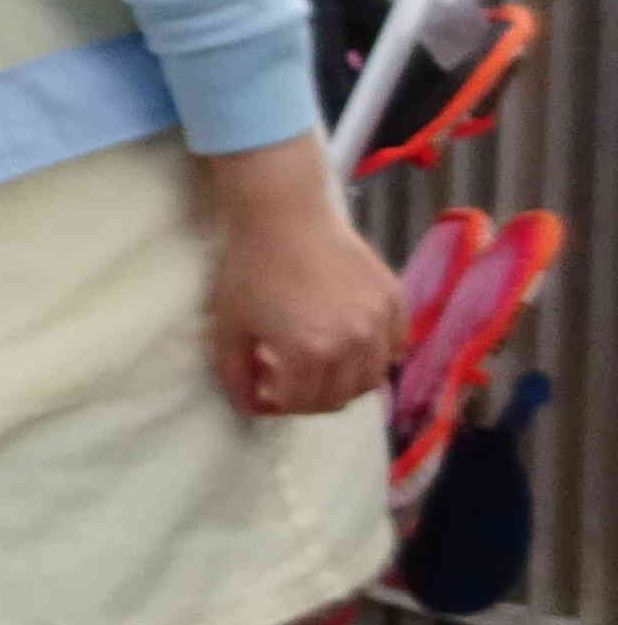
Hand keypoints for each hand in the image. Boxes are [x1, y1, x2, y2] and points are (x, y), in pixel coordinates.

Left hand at [201, 137, 402, 416]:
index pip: (302, 404)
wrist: (285, 215)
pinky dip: (375, 357)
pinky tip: (350, 347)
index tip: (263, 394)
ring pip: (372, 379)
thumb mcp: (229, 328)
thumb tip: (249, 408)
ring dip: (344, 385)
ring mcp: (380, 321)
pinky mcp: (395, 300)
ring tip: (318, 370)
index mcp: (311, 353)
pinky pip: (395, 347)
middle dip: (308, 401)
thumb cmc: (250, 269)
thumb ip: (236, 375)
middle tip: (287, 385)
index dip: (278, 406)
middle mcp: (354, 342)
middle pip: (339, 398)